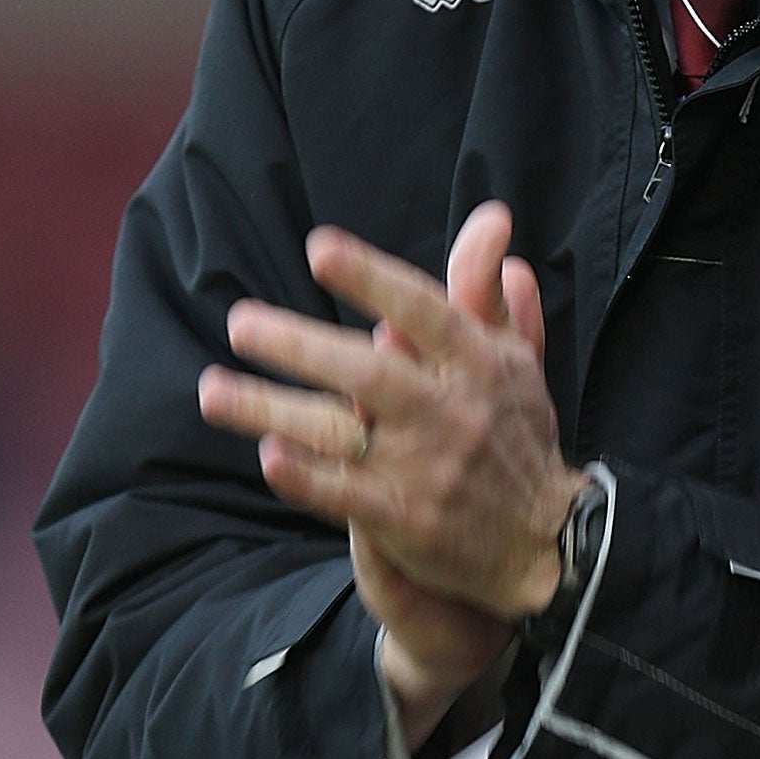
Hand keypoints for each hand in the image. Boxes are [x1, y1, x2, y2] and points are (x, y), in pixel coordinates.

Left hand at [197, 201, 581, 656]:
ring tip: (213, 390)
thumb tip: (491, 219)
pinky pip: (347, 497)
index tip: (319, 249)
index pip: (422, 309)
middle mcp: (450, 410)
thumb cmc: (519, 434)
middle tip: (240, 323)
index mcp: (479, 362)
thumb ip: (488, 291)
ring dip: (273, 409)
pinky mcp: (407, 521)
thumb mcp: (517, 357)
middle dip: (300, 346)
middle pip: (367, 371)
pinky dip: (308, 478)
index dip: (370, 278)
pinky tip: (268, 456)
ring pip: (341, 432)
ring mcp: (427, 468)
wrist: (546, 540)